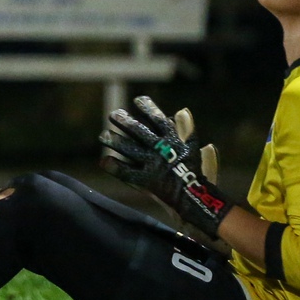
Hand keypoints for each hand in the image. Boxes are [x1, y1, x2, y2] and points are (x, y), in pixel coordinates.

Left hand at [99, 95, 235, 236]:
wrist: (197, 199)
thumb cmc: (195, 173)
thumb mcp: (193, 148)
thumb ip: (186, 129)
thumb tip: (181, 110)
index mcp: (174, 141)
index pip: (158, 120)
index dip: (148, 108)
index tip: (137, 100)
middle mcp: (161, 150)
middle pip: (139, 132)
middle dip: (125, 122)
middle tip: (113, 114)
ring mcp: (153, 165)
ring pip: (130, 149)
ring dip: (116, 141)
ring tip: (103, 135)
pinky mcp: (147, 181)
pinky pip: (127, 173)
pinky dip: (115, 167)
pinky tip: (104, 161)